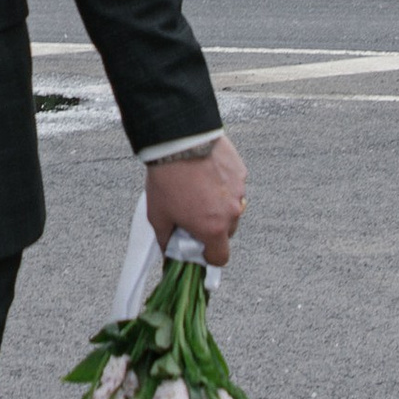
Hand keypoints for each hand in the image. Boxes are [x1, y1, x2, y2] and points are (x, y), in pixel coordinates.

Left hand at [145, 133, 247, 266]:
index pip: (220, 257)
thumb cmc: (168, 177)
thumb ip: (166, 239)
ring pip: (231, 208)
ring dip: (218, 204)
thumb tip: (168, 251)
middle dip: (212, 227)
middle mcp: (231, 212)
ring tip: (197, 189)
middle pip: (226, 232)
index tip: (198, 247)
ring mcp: (239, 191)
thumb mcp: (158, 215)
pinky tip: (204, 174)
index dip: (208, 255)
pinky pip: (234, 186)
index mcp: (213, 229)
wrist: (177, 141)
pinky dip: (222, 184)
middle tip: (193, 214)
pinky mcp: (240, 172)